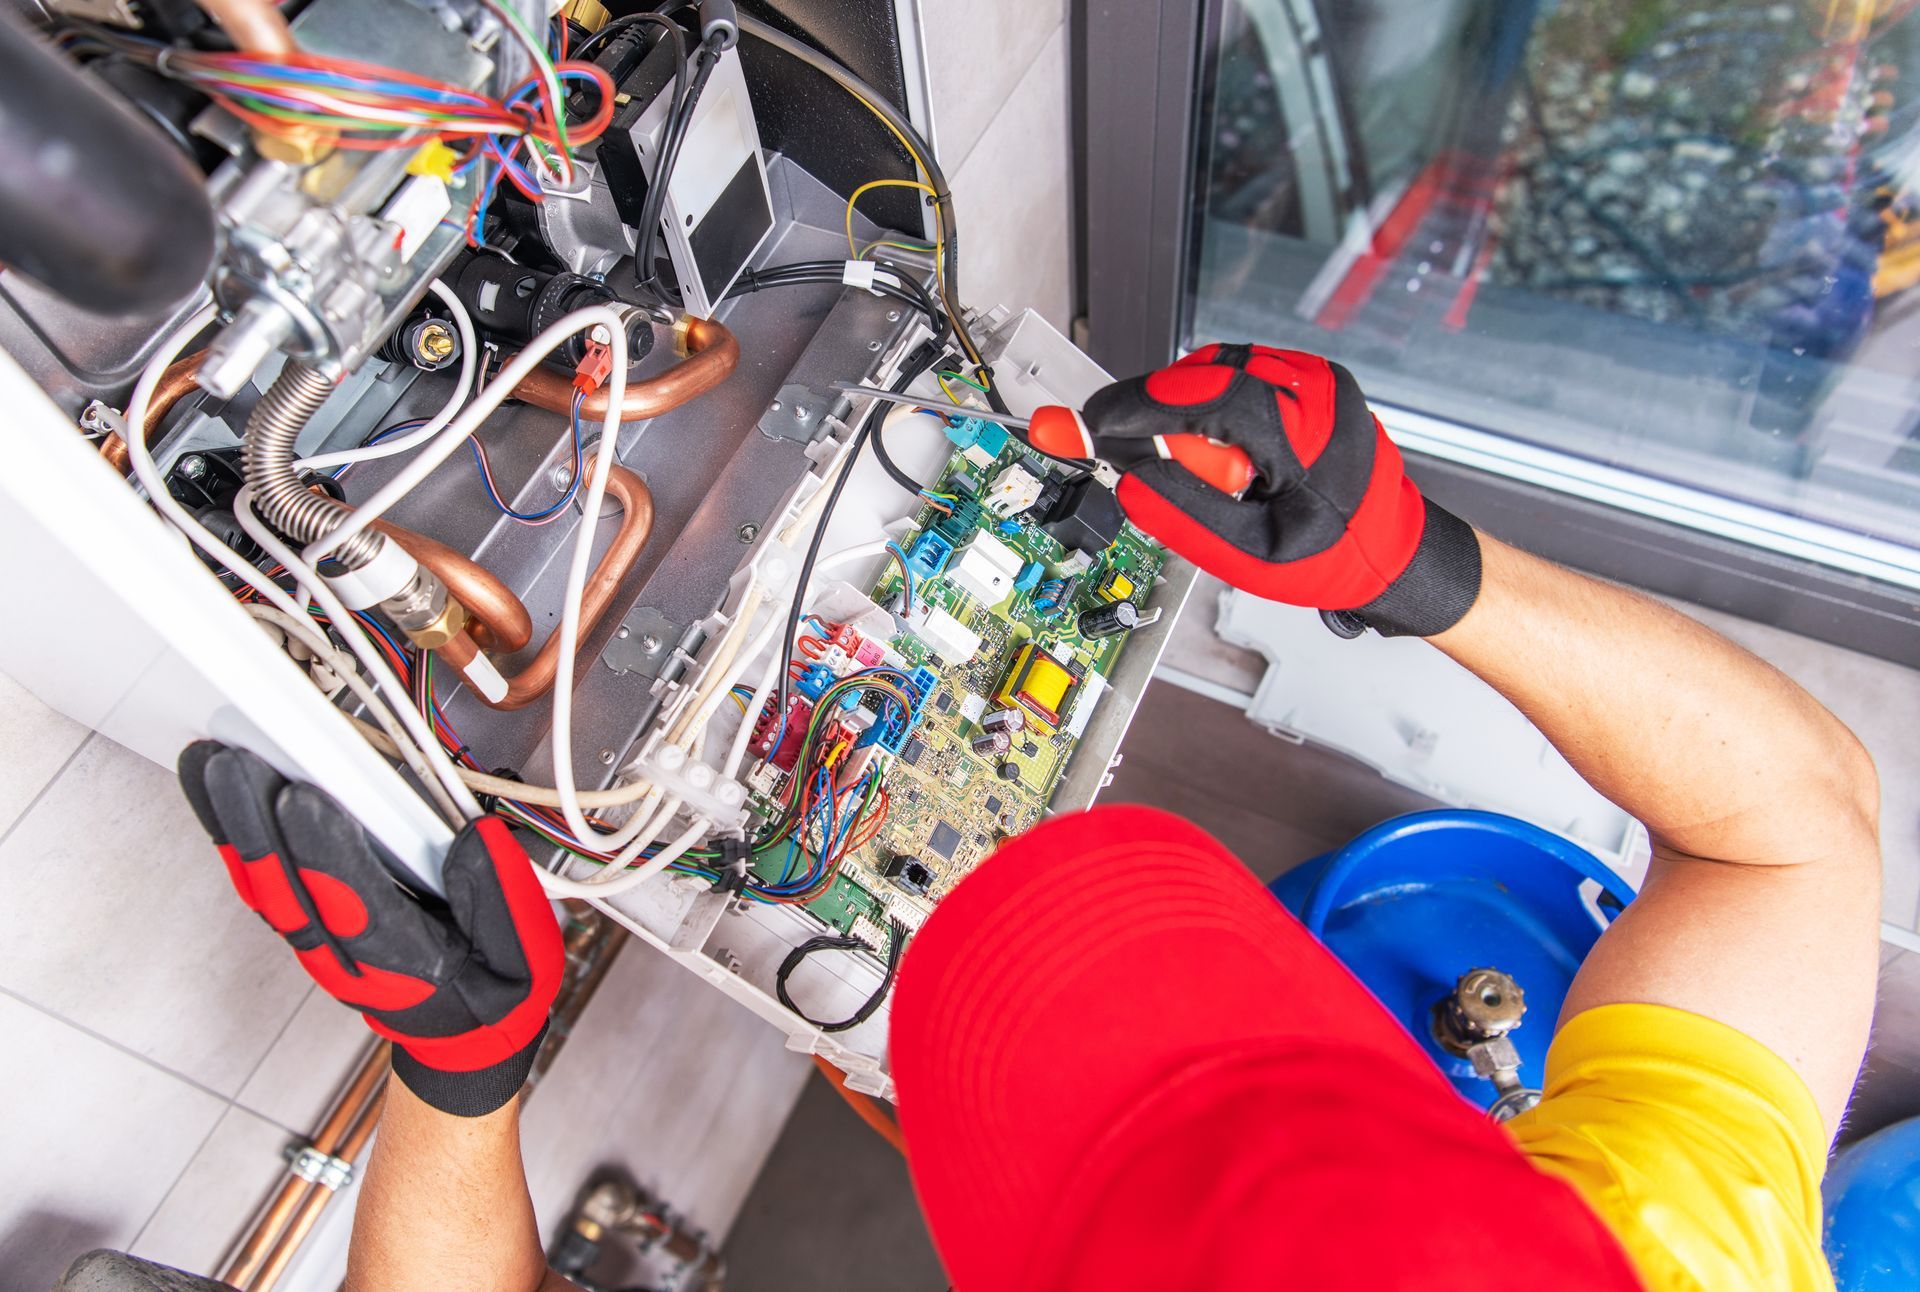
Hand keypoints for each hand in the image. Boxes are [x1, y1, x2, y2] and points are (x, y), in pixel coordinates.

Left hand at [178, 742, 563, 1116]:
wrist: (467, 1041)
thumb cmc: (494, 996)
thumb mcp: (523, 956)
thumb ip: (500, 897)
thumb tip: (474, 835)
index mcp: (408, 965)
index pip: (355, 904)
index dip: (324, 852)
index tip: (301, 797)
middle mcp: (350, 958)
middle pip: (288, 891)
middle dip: (255, 825)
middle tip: (229, 762)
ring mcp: (322, 945)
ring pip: (265, 886)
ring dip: (232, 824)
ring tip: (210, 762)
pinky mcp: (313, 927)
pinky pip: (265, 883)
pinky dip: (236, 837)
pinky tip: (220, 795)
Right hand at [1083, 344, 1481, 636]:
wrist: (1394, 551)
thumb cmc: (1334, 558)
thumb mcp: (1252, 557)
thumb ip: (1188, 516)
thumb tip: (1132, 483)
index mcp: (1307, 437)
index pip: (1207, 398)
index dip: (1141, 406)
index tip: (1094, 420)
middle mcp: (1316, 392)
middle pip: (1205, 378)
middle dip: (1160, 413)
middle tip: (1129, 451)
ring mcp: (1318, 379)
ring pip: (1219, 371)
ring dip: (1190, 411)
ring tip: (1203, 468)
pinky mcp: (1313, 380)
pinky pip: (1243, 376)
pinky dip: (1215, 406)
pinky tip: (1223, 450)